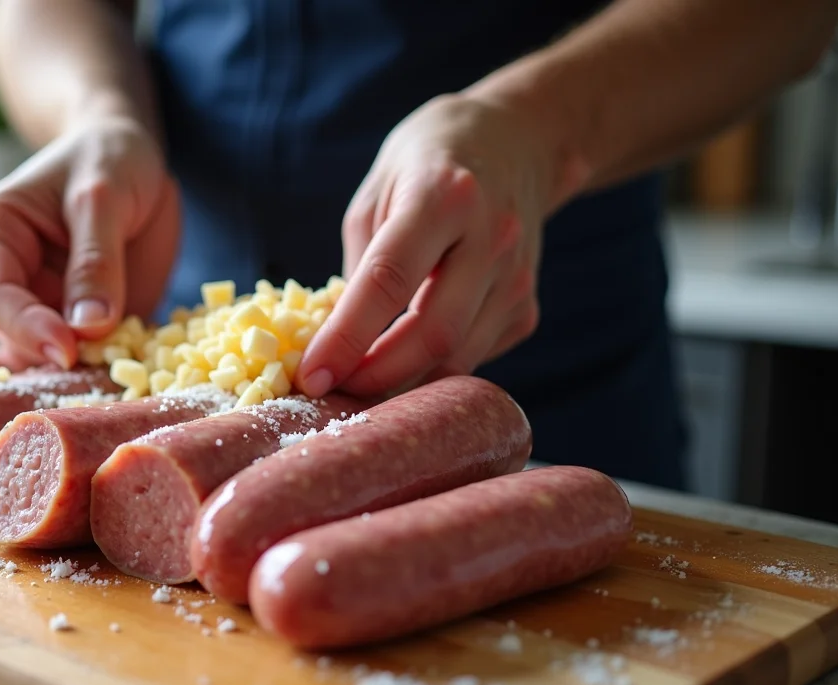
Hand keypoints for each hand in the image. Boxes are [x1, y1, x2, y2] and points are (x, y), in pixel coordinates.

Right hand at [0, 116, 180, 368]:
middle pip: (16, 338)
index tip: (71, 348)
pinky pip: (87, 355)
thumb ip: (96, 259)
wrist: (130, 154)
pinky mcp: (77, 320)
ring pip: (49, 356)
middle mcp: (7, 276)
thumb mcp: (104, 196)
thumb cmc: (107, 157)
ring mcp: (42, 303)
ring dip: (85, 365)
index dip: (30, 330)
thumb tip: (89, 326)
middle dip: (58, 355)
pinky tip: (137, 359)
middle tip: (105, 363)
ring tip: (124, 362)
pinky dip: (109, 362)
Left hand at [298, 94, 564, 398]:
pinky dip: (432, 370)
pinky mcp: (527, 306)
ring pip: (458, 357)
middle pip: (433, 333)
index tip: (310, 375)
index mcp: (442, 195)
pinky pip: (473, 356)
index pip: (388, 281)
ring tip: (357, 384)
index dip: (346, 337)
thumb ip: (360, 263)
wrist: (518, 140)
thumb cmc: (429, 161)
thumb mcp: (378, 189)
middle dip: (375, 376)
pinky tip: (403, 358)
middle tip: (332, 391)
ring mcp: (517, 276)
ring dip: (402, 384)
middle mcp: (490, 236)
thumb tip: (339, 341)